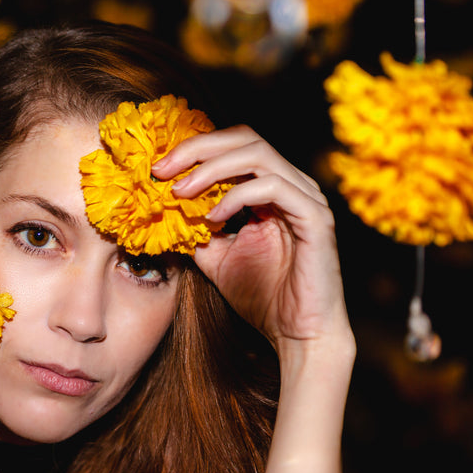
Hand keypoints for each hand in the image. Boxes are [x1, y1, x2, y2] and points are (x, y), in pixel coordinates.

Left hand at [154, 126, 351, 355]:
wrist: (298, 335)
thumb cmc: (263, 297)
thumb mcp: (215, 257)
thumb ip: (195, 229)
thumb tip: (161, 208)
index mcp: (271, 189)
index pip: (233, 146)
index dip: (194, 149)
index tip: (157, 169)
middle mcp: (292, 185)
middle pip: (245, 138)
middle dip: (197, 148)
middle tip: (161, 168)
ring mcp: (306, 198)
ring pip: (258, 154)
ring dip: (211, 169)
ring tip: (180, 191)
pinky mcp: (315, 217)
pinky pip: (273, 188)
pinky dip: (237, 195)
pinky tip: (212, 216)